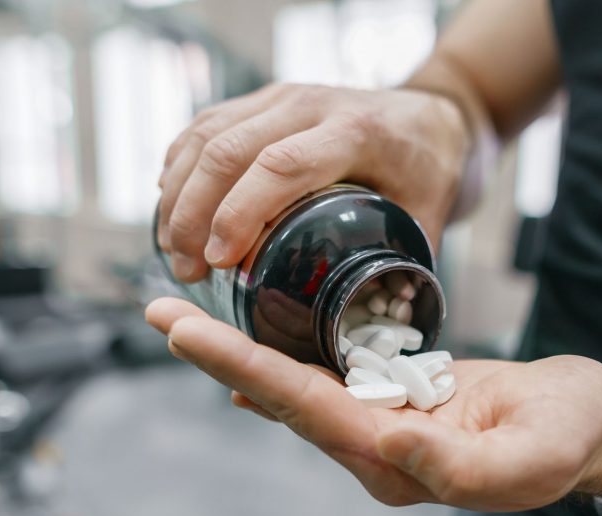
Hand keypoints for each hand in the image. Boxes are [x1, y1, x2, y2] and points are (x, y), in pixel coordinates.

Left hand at [145, 298, 601, 509]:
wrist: (593, 428)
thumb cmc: (570, 437)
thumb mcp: (531, 455)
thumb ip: (460, 464)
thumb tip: (388, 443)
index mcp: (400, 463)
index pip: (307, 410)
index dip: (245, 369)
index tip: (191, 334)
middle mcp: (377, 449)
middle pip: (283, 398)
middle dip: (220, 355)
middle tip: (161, 313)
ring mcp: (384, 426)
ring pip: (297, 387)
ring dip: (240, 352)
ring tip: (186, 320)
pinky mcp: (396, 401)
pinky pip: (327, 380)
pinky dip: (282, 360)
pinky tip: (248, 350)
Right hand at [156, 84, 468, 282]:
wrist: (429, 114)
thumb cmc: (427, 171)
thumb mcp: (429, 219)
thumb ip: (403, 270)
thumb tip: (374, 332)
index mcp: (355, 131)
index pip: (281, 166)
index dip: (240, 213)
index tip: (217, 261)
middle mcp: (311, 104)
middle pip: (229, 148)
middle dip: (194, 212)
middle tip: (186, 269)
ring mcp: (282, 96)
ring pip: (206, 134)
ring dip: (178, 194)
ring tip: (173, 250)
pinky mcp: (262, 100)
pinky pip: (204, 126)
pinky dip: (179, 168)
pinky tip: (172, 210)